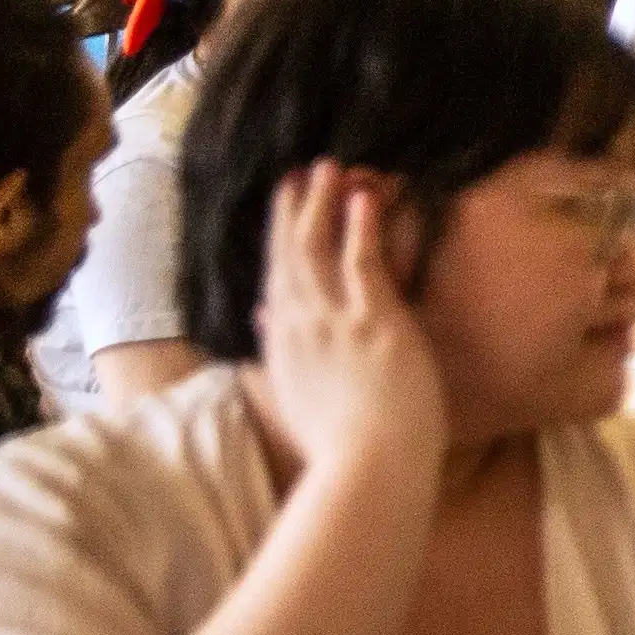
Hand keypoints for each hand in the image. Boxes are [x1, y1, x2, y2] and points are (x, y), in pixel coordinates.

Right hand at [256, 165, 447, 478]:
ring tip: (329, 166)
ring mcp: (333, 322)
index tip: (280, 210)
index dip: (275, 242)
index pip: (275, 282)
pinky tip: (364, 195)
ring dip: (322, 205)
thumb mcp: (294, 393)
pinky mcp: (372, 322)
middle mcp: (298, 327)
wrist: (367, 468)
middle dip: (293, 211)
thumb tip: (261, 316)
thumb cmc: (341, 445)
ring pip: (318, 250)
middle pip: (288, 256)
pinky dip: (360, 226)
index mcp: (282, 346)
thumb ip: (277, 351)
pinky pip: (362, 262)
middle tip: (299, 172)